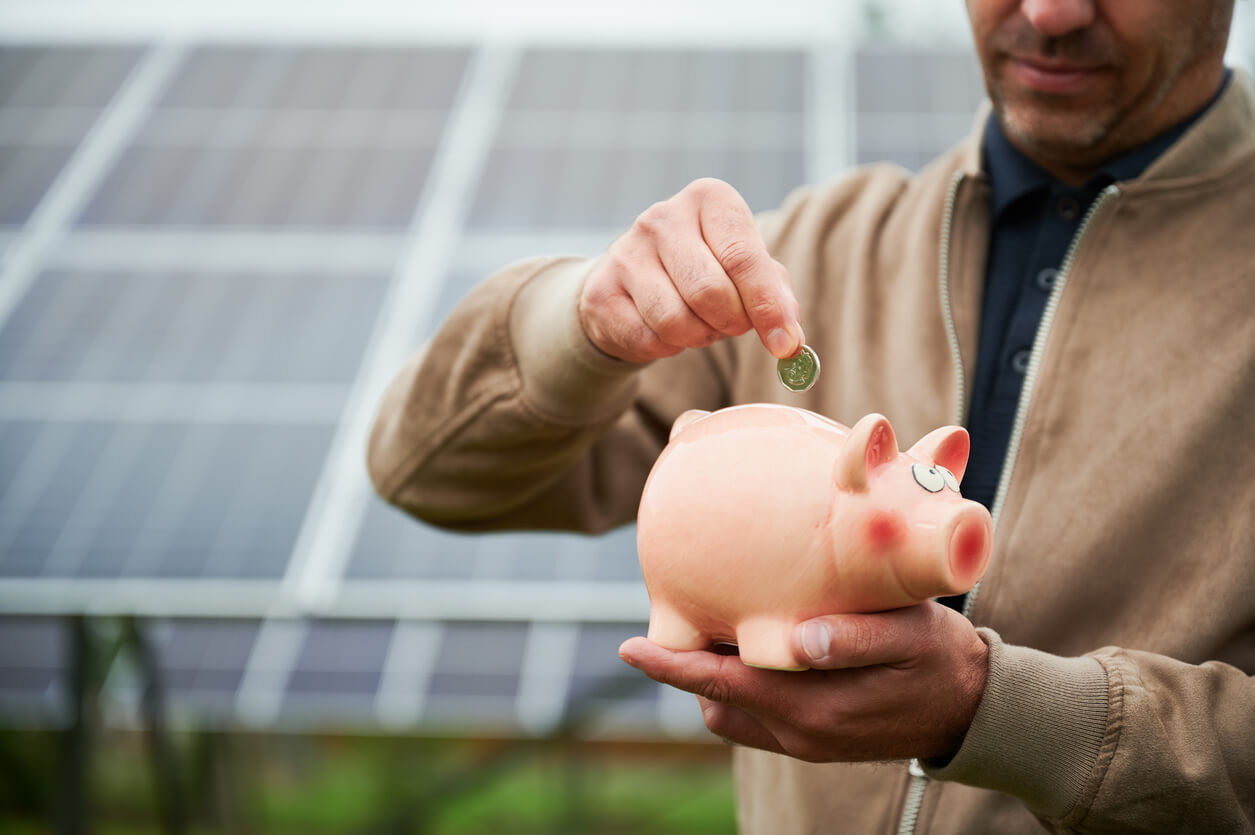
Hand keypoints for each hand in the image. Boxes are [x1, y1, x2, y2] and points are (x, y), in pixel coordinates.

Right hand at [579, 178, 803, 363]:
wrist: (634, 280)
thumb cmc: (706, 269)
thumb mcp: (745, 268)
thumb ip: (775, 296)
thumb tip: (790, 339)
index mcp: (708, 199)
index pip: (744, 257)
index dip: (768, 307)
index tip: (785, 344)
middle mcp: (662, 217)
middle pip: (710, 292)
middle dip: (731, 323)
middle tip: (733, 325)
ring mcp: (625, 252)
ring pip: (675, 320)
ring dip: (698, 337)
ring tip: (700, 325)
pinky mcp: (601, 291)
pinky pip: (647, 339)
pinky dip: (667, 347)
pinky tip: (667, 331)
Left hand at [618, 602, 988, 762]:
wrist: (974, 709)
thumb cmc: (939, 658)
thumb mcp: (907, 635)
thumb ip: (852, 639)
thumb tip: (796, 639)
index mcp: (815, 710)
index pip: (723, 688)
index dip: (674, 667)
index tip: (630, 647)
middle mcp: (801, 734)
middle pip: (717, 701)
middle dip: (691, 665)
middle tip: (689, 608)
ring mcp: (805, 742)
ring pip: (732, 712)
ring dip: (717, 676)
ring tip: (724, 624)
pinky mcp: (812, 739)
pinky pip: (755, 717)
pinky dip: (741, 687)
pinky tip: (758, 648)